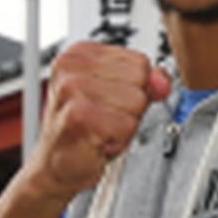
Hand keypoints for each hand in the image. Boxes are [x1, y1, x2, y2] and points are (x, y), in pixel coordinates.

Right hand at [22, 42, 170, 201]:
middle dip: (131, 107)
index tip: (110, 101)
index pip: (140, 62)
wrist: (56, 164)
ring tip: (101, 129)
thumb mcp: (118, 95)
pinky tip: (97, 141)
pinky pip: (127, 125)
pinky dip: (118, 140)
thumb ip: (145, 81)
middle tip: (105, 119)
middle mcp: (72, 67)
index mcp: (80, 54)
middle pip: (140, 79)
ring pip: (136, 102)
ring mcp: (72, 89)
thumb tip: (162, 81)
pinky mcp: (78, 115)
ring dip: (124, 125)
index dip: (135, 88)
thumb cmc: (85, 129)